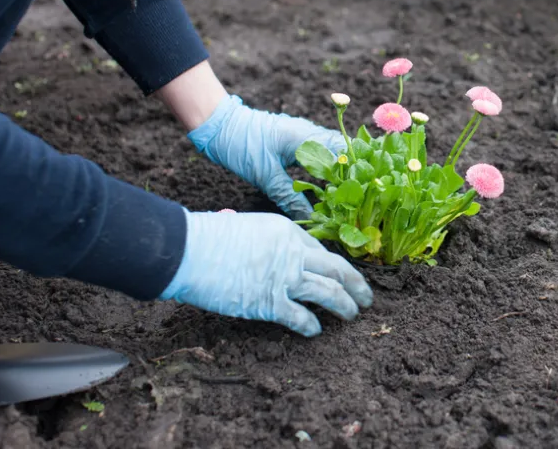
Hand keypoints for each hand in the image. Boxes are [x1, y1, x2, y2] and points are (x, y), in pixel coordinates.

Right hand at [159, 211, 372, 336]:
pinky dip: (312, 326)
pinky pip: (301, 317)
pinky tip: (317, 331)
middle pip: (337, 269)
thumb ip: (269, 241)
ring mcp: (284, 278)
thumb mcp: (249, 227)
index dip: (336, 266)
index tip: (344, 276)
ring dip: (345, 305)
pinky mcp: (269, 303)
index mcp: (287, 231)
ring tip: (353, 315)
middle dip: (357, 285)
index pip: (321, 250)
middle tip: (367, 297)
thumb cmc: (210, 237)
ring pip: (329, 293)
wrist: (190, 250)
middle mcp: (293, 253)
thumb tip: (274, 253)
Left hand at [188, 95, 344, 219]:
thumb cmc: (240, 145)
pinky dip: (324, 169)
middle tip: (355, 198)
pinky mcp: (294, 141)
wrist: (219, 125)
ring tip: (344, 195)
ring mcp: (303, 135)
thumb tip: (310, 219)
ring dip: (337, 171)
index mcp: (306, 137)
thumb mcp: (265, 176)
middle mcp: (309, 133)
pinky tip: (325, 186)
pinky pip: (317, 154)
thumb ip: (290, 197)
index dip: (354, 172)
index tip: (358, 193)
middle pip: (342, 151)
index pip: (343, 152)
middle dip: (350, 173)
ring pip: (331, 152)